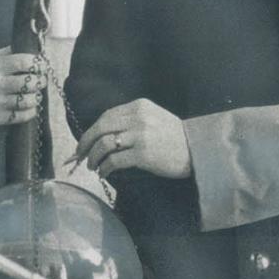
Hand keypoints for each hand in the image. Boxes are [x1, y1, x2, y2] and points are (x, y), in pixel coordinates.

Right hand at [0, 46, 45, 125]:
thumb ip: (5, 54)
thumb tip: (26, 48)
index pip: (23, 62)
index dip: (37, 63)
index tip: (42, 65)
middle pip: (29, 82)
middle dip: (40, 81)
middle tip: (41, 80)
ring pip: (27, 100)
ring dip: (36, 97)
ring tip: (36, 94)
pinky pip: (20, 116)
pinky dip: (30, 112)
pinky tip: (30, 107)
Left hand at [70, 99, 191, 178]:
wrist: (197, 150)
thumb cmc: (175, 137)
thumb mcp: (154, 118)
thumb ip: (132, 120)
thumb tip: (103, 134)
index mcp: (139, 106)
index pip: (107, 116)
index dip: (92, 130)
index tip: (85, 141)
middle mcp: (139, 118)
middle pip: (101, 128)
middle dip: (86, 143)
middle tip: (81, 155)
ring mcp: (140, 136)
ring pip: (104, 144)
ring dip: (94, 157)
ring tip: (93, 166)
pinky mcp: (143, 154)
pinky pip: (114, 160)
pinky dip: (105, 168)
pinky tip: (104, 172)